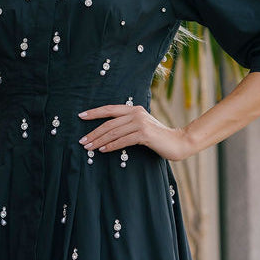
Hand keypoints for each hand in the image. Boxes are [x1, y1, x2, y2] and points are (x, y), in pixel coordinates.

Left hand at [78, 103, 194, 161]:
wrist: (178, 142)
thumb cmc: (158, 138)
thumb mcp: (141, 127)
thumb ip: (127, 126)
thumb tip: (107, 133)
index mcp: (134, 109)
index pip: (110, 109)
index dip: (94, 112)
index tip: (81, 116)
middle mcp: (136, 113)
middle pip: (109, 123)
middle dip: (93, 133)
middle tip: (82, 141)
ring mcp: (140, 123)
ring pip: (114, 132)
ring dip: (99, 141)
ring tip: (89, 147)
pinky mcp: (144, 134)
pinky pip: (123, 141)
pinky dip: (111, 146)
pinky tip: (103, 150)